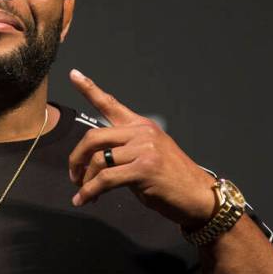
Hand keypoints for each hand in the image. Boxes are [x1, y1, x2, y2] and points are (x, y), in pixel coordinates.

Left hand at [67, 69, 216, 227]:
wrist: (199, 196)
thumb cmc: (172, 179)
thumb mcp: (148, 155)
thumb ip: (124, 151)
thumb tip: (94, 162)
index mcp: (141, 126)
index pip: (110, 103)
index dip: (89, 88)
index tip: (73, 74)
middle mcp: (142, 132)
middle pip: (94, 137)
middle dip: (76, 158)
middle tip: (73, 175)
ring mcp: (144, 149)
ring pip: (97, 160)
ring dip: (85, 180)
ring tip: (83, 191)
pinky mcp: (144, 169)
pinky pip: (105, 179)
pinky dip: (89, 191)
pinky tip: (84, 199)